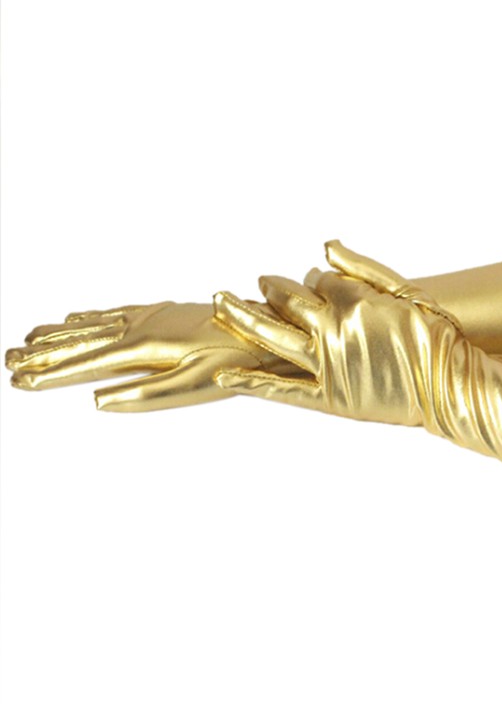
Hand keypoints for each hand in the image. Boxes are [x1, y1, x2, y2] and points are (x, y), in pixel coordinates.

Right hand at [6, 300, 296, 411]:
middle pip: (84, 341)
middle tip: (7, 359)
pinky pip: (117, 312)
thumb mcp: (194, 387)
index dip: (51, 373)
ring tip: (27, 338)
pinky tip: (76, 317)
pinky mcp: (163, 312)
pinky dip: (90, 316)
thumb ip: (145, 395)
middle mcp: (142, 328)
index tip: (18, 379)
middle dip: (44, 353)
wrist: (264, 330)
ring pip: (95, 324)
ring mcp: (151, 317)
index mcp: (146, 349)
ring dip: (60, 333)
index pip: (88, 363)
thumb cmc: (234, 363)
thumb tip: (98, 400)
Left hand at [213, 241, 465, 427]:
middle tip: (261, 282)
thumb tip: (325, 246)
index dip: (316, 279)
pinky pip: (282, 391)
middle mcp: (334, 330)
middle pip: (289, 301)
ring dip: (243, 316)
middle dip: (274, 288)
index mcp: (354, 301)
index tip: (317, 282)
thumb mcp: (409, 291)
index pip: (319, 281)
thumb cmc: (438, 336)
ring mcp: (327, 365)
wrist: (452, 387)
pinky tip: (224, 375)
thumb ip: (364, 267)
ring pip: (273, 336)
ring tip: (219, 301)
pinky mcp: (328, 399)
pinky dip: (252, 384)